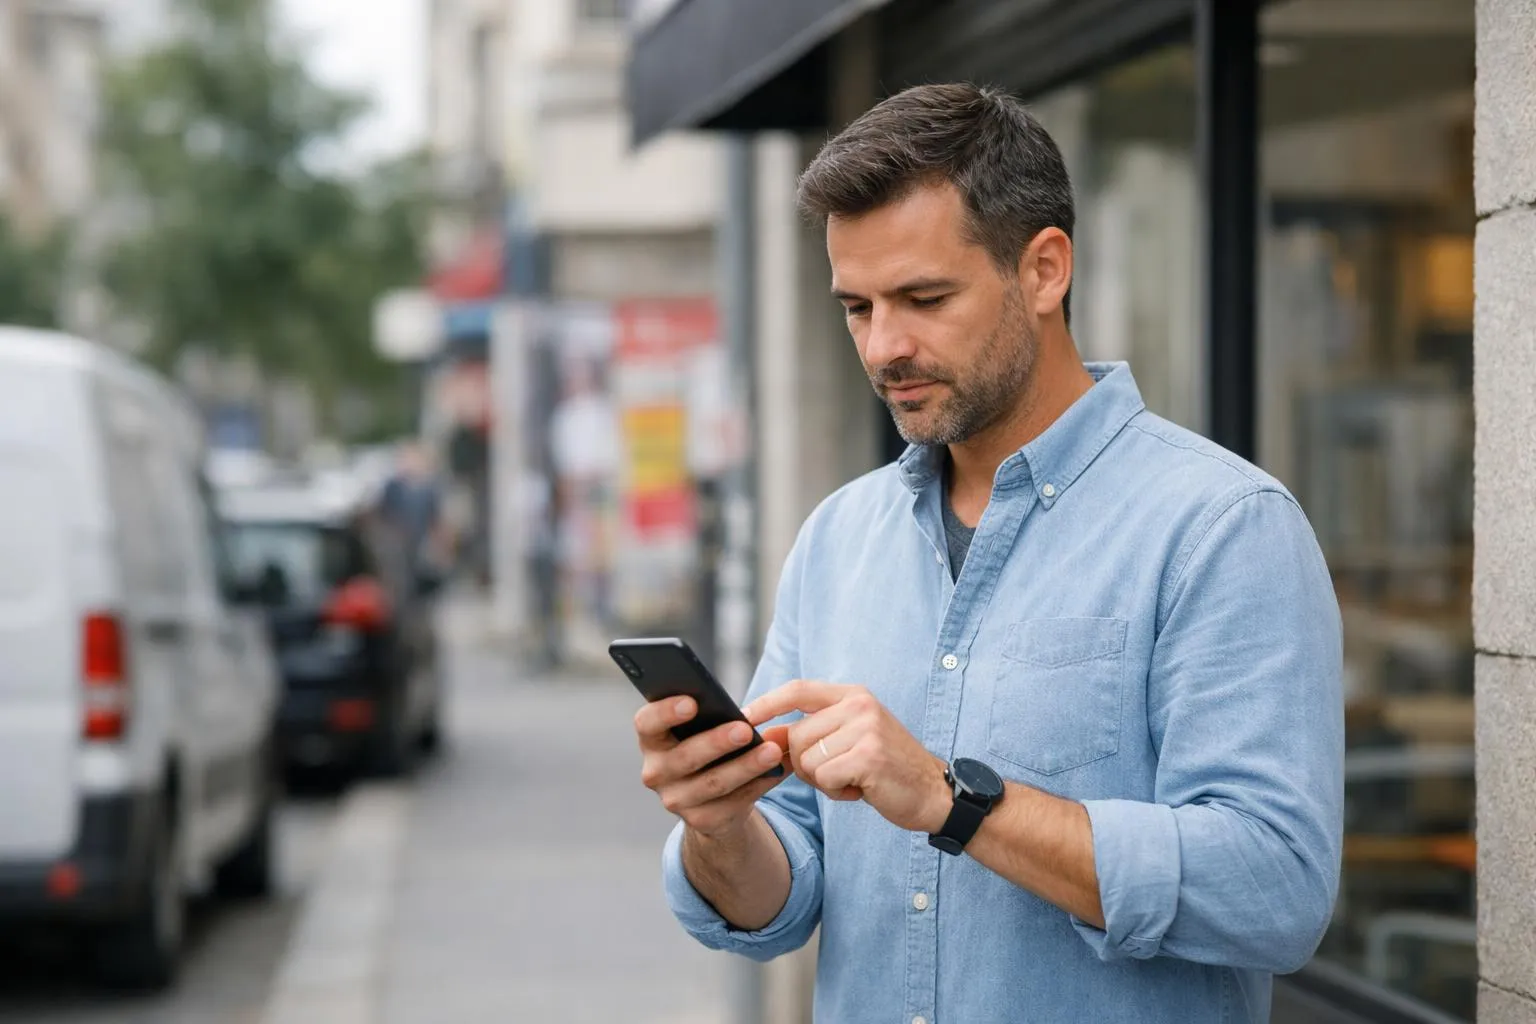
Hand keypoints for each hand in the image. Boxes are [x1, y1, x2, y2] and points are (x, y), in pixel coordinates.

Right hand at [635, 697, 790, 839]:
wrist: (709, 797)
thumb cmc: (706, 745)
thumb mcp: (700, 729)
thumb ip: (710, 714)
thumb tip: (741, 710)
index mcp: (652, 739)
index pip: (647, 723)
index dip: (665, 712)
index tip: (692, 702)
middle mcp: (655, 772)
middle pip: (684, 757)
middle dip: (716, 742)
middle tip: (745, 730)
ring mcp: (676, 800)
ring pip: (713, 783)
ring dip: (746, 767)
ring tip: (772, 751)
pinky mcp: (701, 820)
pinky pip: (733, 802)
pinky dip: (758, 785)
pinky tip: (777, 770)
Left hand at [744, 681, 950, 834]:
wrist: (933, 793)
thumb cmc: (885, 769)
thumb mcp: (848, 741)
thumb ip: (810, 734)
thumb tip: (762, 735)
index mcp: (853, 695)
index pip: (797, 690)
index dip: (767, 703)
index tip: (743, 716)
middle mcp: (859, 705)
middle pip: (796, 736)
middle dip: (806, 765)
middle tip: (839, 773)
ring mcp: (865, 729)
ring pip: (807, 760)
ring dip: (823, 781)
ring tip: (854, 779)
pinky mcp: (868, 756)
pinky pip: (824, 778)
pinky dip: (836, 792)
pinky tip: (862, 790)